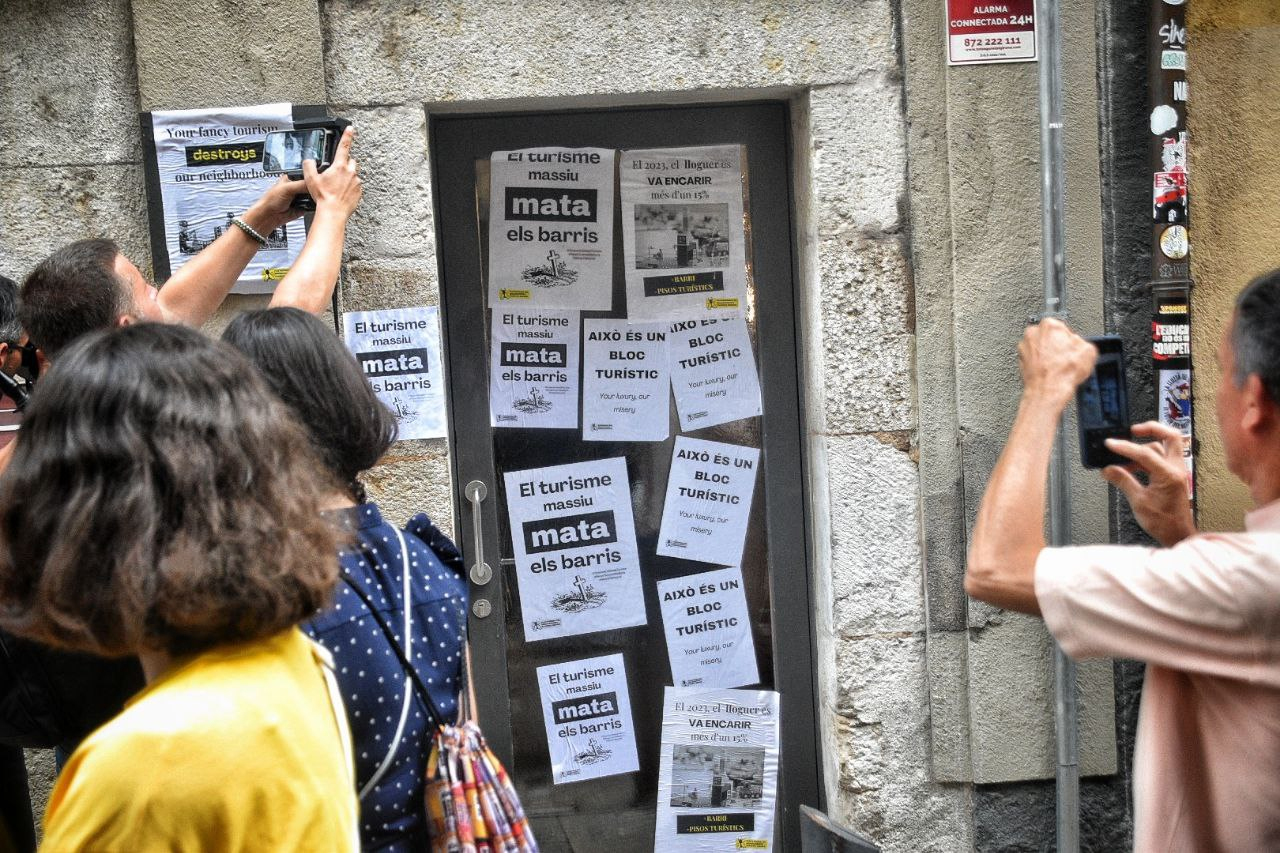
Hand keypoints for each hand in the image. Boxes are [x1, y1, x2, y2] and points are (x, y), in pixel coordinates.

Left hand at [244, 175, 311, 232]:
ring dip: (315, 198)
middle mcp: (297, 187)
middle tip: (317, 191)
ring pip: (313, 195)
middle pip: (312, 185)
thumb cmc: (270, 200)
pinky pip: (312, 206)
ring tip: (315, 198)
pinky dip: (313, 206)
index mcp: (293, 178)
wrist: (269, 216)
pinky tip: (313, 205)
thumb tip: (315, 184)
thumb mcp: (288, 188)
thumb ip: (302, 184)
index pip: (307, 175)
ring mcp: (300, 197)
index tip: (319, 180)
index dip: (313, 177)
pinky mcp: (303, 207)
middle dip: (315, 189)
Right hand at [302, 126, 361, 218]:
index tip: (350, 129)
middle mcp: (350, 172)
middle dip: (345, 163)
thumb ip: (309, 166)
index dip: (347, 135)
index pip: (344, 146)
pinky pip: (356, 185)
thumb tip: (309, 161)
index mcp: (339, 166)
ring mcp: (356, 182)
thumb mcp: (311, 179)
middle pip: (351, 161)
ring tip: (338, 186)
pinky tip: (342, 193)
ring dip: (347, 177)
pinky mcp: (359, 191)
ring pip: (353, 174)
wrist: (333, 212)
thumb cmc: (324, 197)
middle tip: (336, 172)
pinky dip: (350, 187)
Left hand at [1018, 317, 1097, 408]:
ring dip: (1047, 355)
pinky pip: (1033, 359)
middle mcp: (1033, 333)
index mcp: (1049, 325)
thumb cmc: (1064, 372)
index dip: (1069, 339)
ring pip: (1039, 348)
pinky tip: (1049, 371)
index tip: (1071, 347)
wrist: (1049, 390)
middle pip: (1048, 337)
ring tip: (1057, 366)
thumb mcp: (1088, 351)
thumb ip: (1081, 341)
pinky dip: (1039, 364)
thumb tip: (1078, 344)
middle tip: (1065, 357)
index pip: (1062, 327)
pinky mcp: (1020, 361)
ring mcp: (1024, 347)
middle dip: (1056, 345)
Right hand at [1102, 421, 1196, 545]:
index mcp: (1169, 475)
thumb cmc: (1164, 523)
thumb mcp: (1138, 501)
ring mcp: (1176, 472)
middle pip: (1170, 436)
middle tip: (1133, 430)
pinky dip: (1146, 459)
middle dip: (1152, 429)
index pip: (1145, 453)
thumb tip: (1108, 469)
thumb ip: (1123, 481)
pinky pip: (1160, 460)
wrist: (1178, 535)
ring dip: (1145, 447)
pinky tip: (1131, 468)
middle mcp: (1176, 470)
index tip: (1111, 444)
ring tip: (1125, 458)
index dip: (1125, 447)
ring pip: (1164, 447)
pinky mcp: (1173, 477)